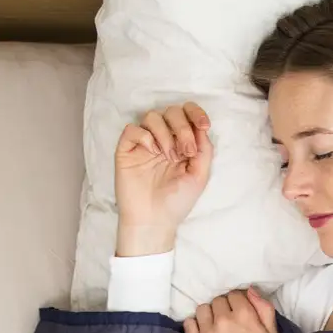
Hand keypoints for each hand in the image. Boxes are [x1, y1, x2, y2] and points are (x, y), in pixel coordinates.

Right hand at [115, 103, 212, 255]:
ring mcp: (145, 144)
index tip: (204, 125)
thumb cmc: (177, 201)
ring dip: (165, 133)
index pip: (187, 115)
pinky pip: (132, 129)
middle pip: (171, 112)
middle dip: (183, 127)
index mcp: (182, 143)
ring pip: (152, 116)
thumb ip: (204, 149)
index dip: (196, 113)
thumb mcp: (200, 175)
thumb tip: (201, 126)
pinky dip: (145, 136)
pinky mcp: (127, 150)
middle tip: (186, 152)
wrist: (154, 220)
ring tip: (169, 156)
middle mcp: (163, 140)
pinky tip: (152, 151)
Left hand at [185, 288, 278, 332]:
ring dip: (209, 314)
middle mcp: (224, 320)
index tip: (239, 311)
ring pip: (202, 309)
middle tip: (228, 320)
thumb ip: (264, 308)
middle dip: (224, 307)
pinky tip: (202, 332)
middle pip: (218, 300)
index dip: (238, 302)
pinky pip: (189, 323)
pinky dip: (194, 324)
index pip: (235, 294)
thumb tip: (250, 289)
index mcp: (244, 315)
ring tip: (214, 325)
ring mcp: (207, 332)